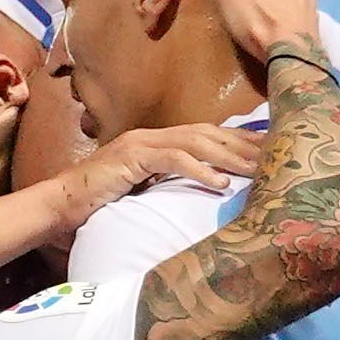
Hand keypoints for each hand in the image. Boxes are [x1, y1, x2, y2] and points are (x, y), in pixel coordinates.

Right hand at [0, 122, 264, 258]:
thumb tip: (206, 197)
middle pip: (210, 134)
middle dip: (246, 144)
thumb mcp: (144, 193)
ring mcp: (142, 143)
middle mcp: (153, 136)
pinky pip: (172, 159)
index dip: (241, 143)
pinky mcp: (131, 157)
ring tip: (259, 170)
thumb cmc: (100, 205)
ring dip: (230, 157)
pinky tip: (221, 182)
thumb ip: (170, 187)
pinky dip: (199, 169)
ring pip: (196, 142)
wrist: (60, 204)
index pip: (208, 137)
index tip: (271, 152)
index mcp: (159, 143)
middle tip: (280, 154)